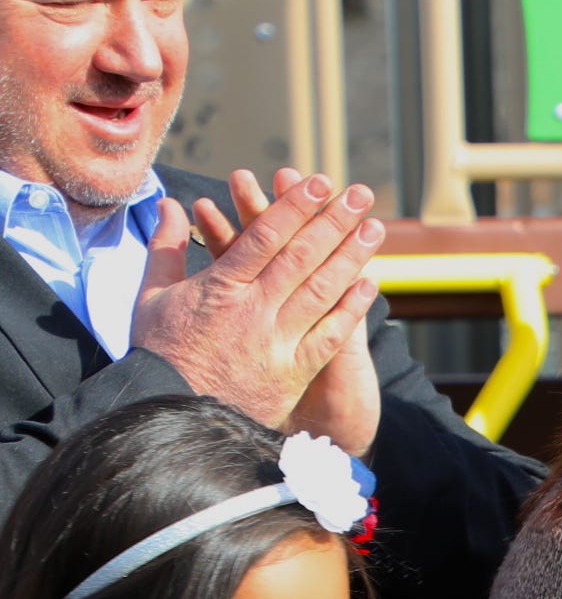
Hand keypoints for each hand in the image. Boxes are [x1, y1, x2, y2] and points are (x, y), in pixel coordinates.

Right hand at [128, 171, 383, 424]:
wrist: (171, 416)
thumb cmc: (159, 353)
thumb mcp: (150, 298)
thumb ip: (165, 249)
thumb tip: (171, 205)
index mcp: (218, 288)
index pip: (263, 238)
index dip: (293, 207)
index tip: (318, 182)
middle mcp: (252, 311)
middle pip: (301, 257)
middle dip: (333, 221)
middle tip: (360, 193)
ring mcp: (275, 341)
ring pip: (321, 291)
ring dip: (351, 257)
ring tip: (374, 228)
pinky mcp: (293, 371)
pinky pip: (329, 335)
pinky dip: (351, 308)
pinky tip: (370, 284)